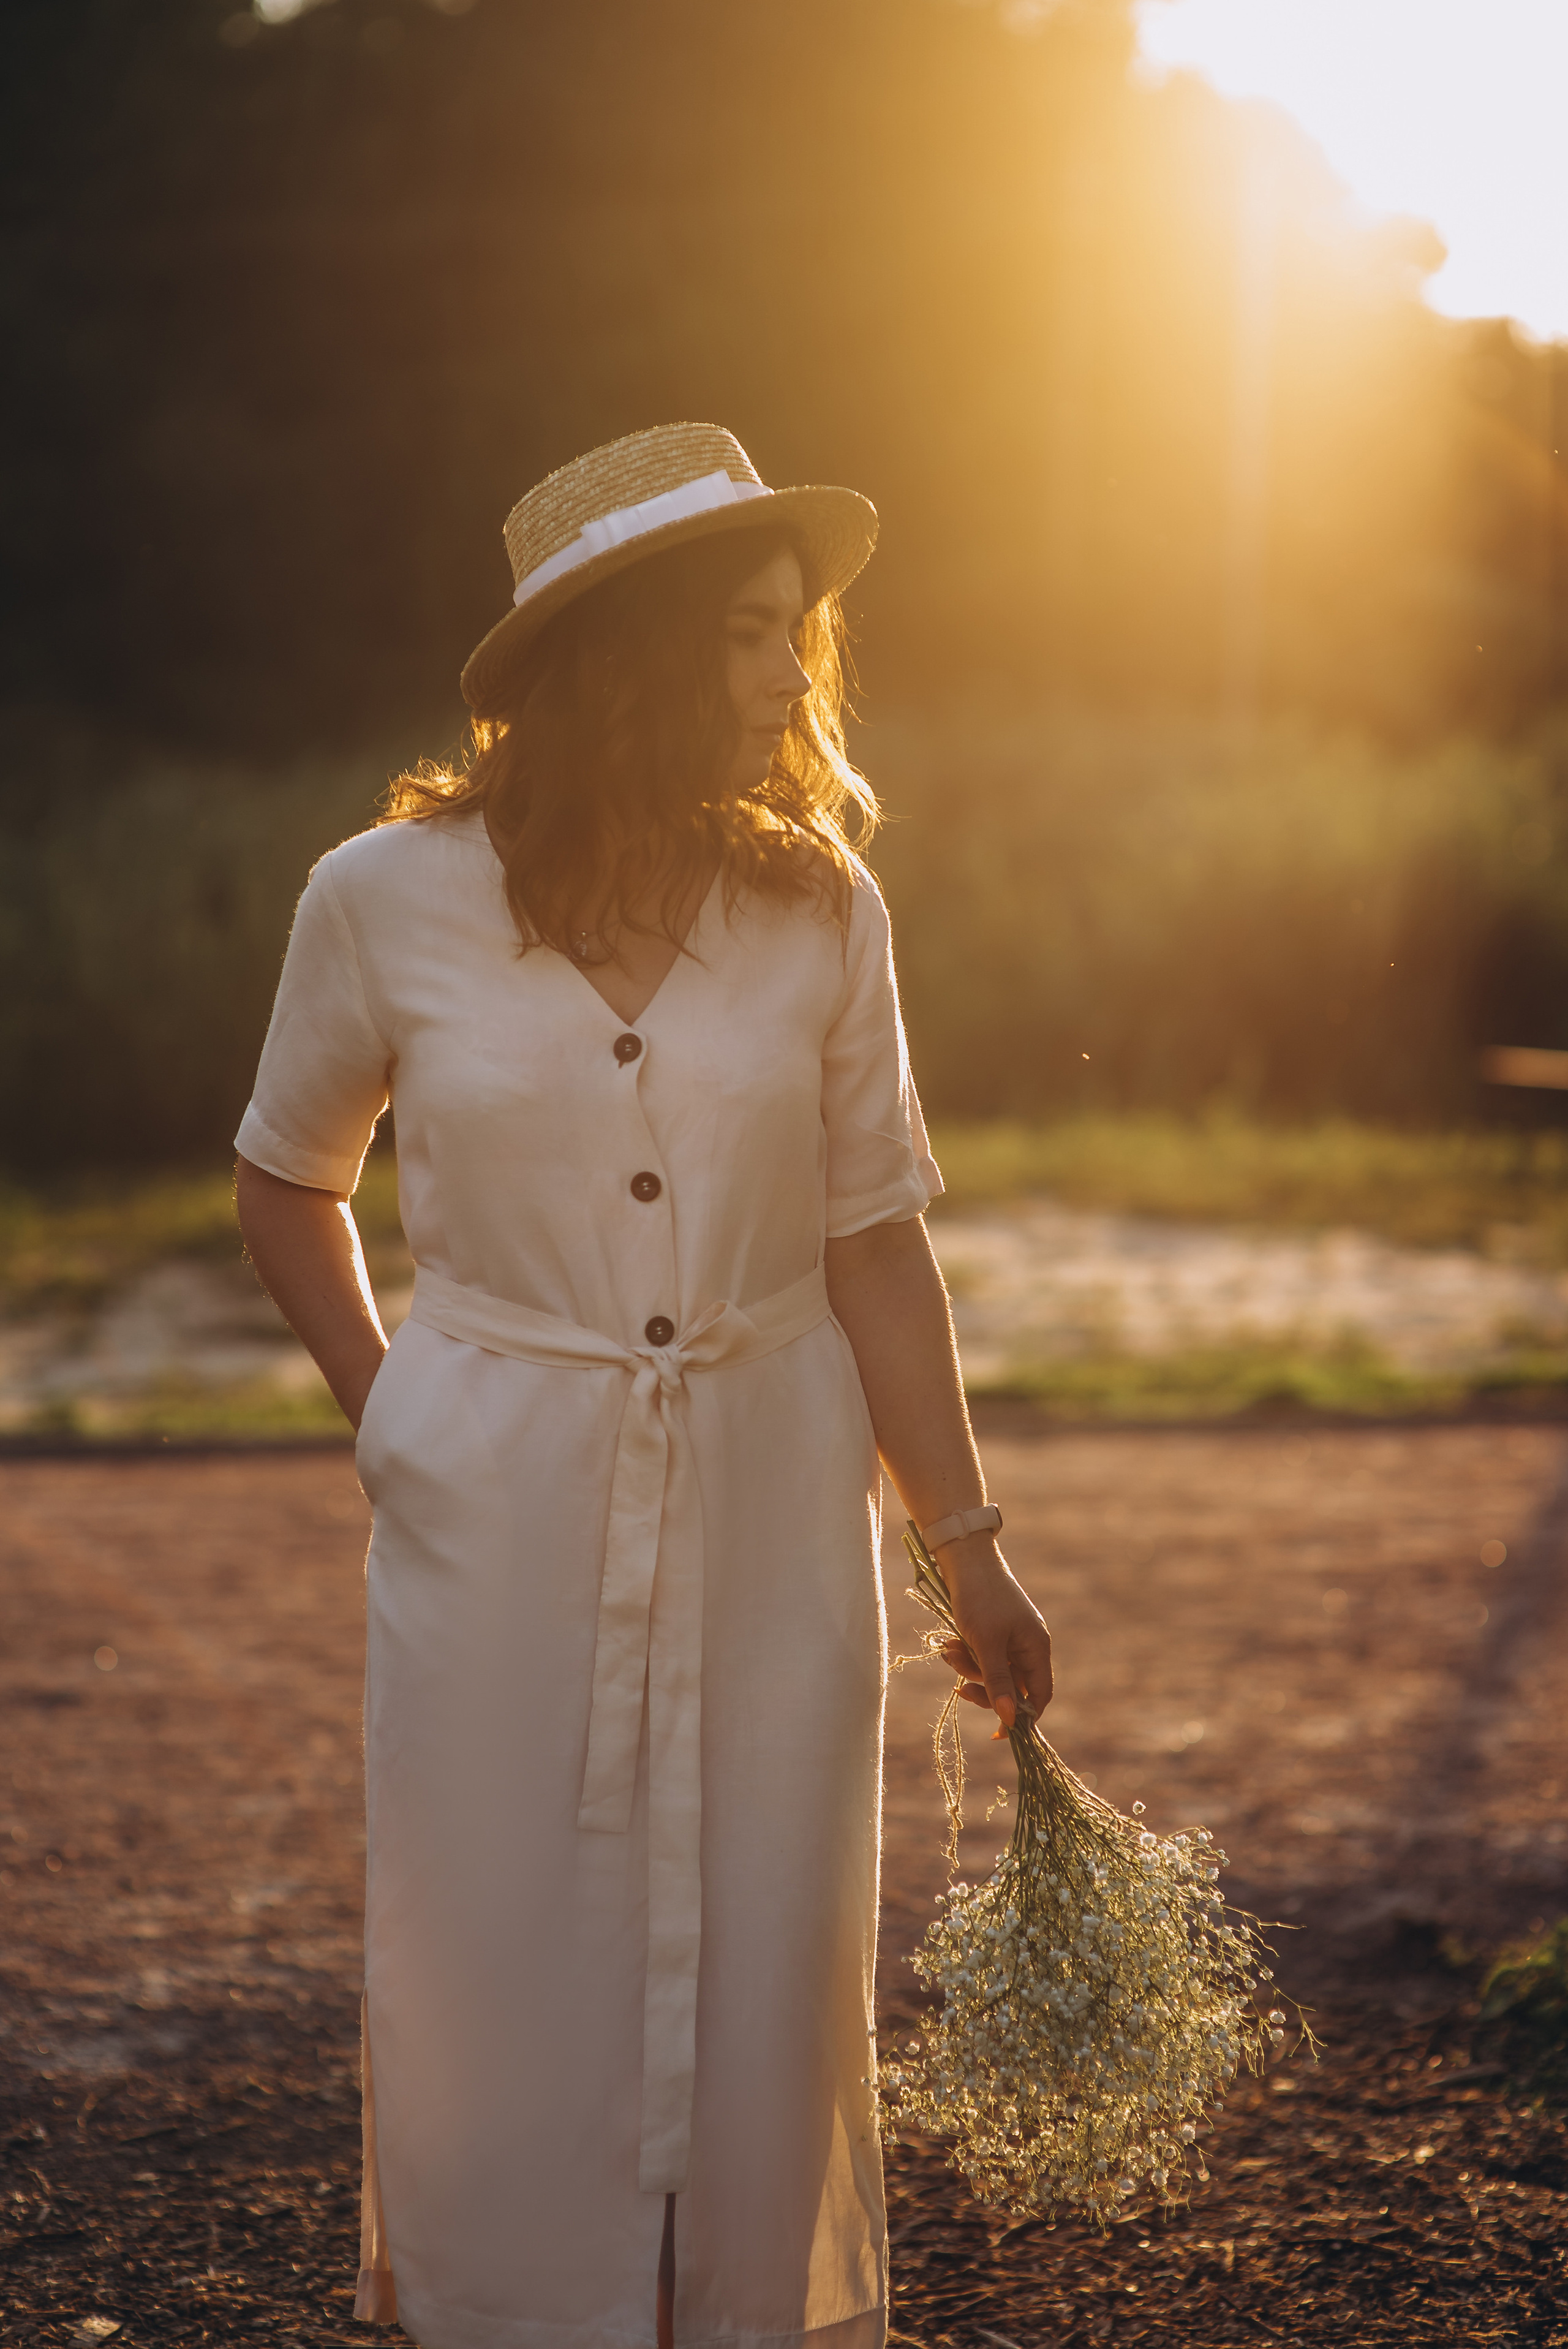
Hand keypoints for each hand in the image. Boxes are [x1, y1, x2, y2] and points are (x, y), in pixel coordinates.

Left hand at [936, 1532, 1052, 1734]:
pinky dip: (964, 1654)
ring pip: (991, 1672)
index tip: (999, 1733)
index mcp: (1036, 1648)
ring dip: (968, 1668)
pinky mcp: (991, 1631)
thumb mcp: (987, 1645)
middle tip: (960, 1689)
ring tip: (949, 1651)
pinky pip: (980, 1656)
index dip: (1022, 1716)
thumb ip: (999, 1682)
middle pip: (1011, 1687)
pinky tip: (949, 1643)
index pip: (1038, 1695)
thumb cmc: (979, 1598)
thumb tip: (1010, 1720)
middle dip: (984, 1688)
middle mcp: (1027, 1645)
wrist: (963, 1558)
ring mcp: (1009, 1638)